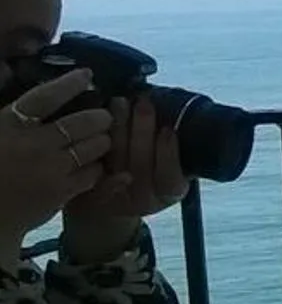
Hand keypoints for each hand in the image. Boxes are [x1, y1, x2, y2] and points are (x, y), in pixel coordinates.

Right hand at [0, 69, 116, 255]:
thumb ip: (4, 105)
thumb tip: (6, 69)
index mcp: (8, 125)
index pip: (45, 97)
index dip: (69, 83)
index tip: (87, 75)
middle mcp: (33, 145)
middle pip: (81, 122)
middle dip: (99, 116)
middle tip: (103, 115)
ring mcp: (50, 169)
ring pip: (93, 147)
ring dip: (102, 140)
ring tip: (102, 139)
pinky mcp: (62, 192)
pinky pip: (93, 173)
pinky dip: (96, 167)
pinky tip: (92, 164)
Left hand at [63, 95, 190, 261]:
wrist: (106, 201)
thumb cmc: (141, 169)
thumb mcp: (164, 163)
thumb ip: (167, 143)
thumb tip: (163, 108)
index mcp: (169, 192)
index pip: (170, 177)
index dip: (169, 153)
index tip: (168, 129)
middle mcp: (144, 200)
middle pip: (142, 166)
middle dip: (142, 131)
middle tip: (142, 102)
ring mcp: (114, 198)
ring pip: (117, 163)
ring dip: (119, 129)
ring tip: (119, 102)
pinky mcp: (89, 193)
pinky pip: (93, 172)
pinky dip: (96, 148)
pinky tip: (98, 125)